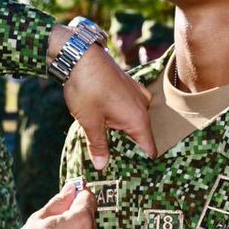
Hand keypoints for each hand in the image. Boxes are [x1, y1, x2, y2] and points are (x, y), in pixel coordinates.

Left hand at [51, 27, 155, 168]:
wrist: (79, 55)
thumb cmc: (87, 88)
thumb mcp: (90, 122)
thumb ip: (98, 145)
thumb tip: (101, 165)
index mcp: (138, 119)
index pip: (149, 149)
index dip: (141, 163)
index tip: (131, 173)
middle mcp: (142, 106)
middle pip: (141, 135)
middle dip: (128, 147)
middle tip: (113, 161)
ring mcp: (136, 93)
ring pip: (134, 120)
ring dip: (123, 131)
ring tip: (106, 142)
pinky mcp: (128, 85)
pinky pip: (129, 107)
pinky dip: (120, 116)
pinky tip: (105, 121)